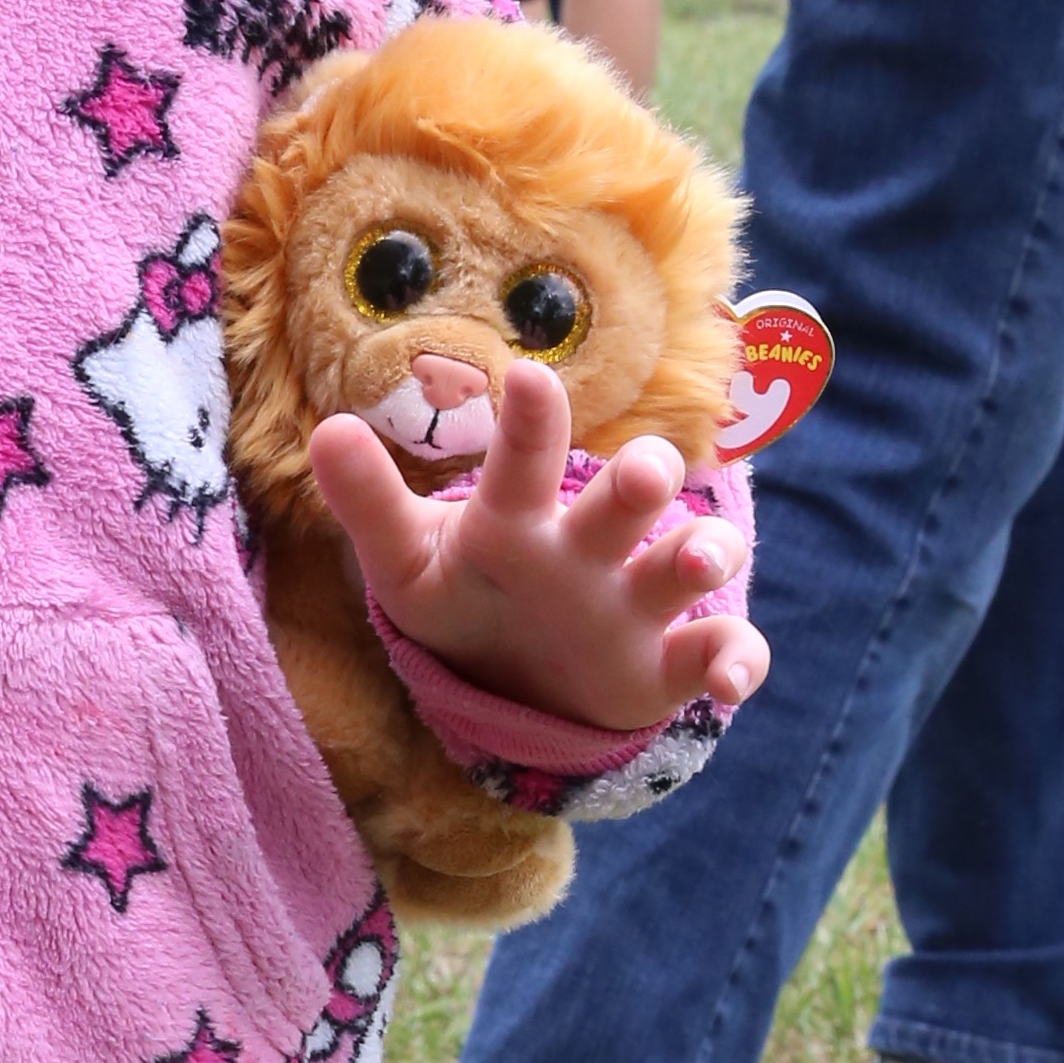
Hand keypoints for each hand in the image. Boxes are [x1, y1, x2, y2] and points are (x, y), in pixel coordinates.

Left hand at [309, 362, 767, 733]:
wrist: (515, 678)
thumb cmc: (465, 596)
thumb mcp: (405, 562)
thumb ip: (369, 502)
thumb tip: (326, 430)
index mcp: (518, 517)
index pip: (525, 462)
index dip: (529, 424)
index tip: (527, 379)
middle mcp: (588, 547)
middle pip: (626, 500)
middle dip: (641, 481)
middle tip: (642, 472)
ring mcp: (636, 601)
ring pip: (686, 562)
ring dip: (701, 556)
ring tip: (698, 562)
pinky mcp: (668, 663)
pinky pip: (722, 650)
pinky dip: (737, 661)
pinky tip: (729, 684)